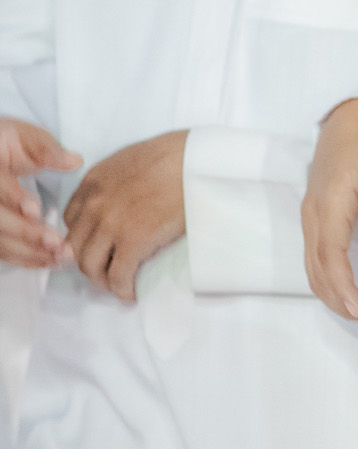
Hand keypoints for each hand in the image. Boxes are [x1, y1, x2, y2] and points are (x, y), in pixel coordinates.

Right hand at [0, 118, 81, 267]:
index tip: (35, 209)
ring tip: (61, 256)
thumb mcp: (26, 136)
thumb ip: (47, 149)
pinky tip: (49, 261)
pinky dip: (26, 259)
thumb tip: (73, 161)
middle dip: (25, 232)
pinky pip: (3, 251)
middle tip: (56, 242)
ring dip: (29, 252)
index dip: (13, 197)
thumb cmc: (9, 142)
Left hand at [63, 130, 187, 300]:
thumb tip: (125, 203)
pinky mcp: (133, 241)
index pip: (71, 219)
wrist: (196, 160)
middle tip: (106, 271)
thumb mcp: (132, 160)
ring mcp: (111, 224)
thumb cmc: (176, 155)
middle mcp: (94, 203)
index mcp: (93, 181)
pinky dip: (122, 290)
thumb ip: (116, 182)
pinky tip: (132, 292)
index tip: (98, 246)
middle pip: (75, 246)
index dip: (83, 237)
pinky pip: (118, 276)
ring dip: (102, 280)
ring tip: (118, 285)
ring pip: (90, 265)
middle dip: (88, 263)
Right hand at [302, 99, 357, 329]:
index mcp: (330, 200)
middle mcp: (315, 212)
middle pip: (318, 268)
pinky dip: (334, 281)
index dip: (343, 284)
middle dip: (340, 300)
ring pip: (315, 268)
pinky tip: (355, 295)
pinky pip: (321, 258)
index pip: (330, 252)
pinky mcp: (321, 219)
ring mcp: (314, 217)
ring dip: (336, 295)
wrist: (351, 116)